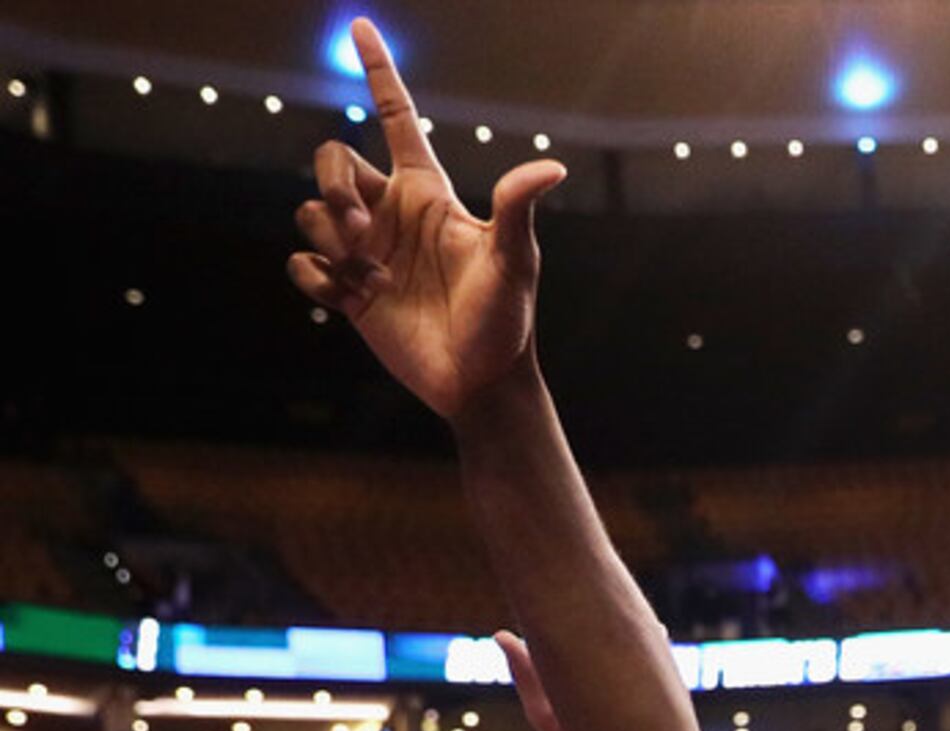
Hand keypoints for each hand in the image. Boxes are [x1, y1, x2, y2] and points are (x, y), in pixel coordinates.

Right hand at [286, 18, 565, 419]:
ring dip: (330, 242)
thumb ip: (517, 210)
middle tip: (362, 233)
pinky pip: (303, 263)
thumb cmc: (506, 321)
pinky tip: (352, 300)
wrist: (481, 383)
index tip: (360, 26)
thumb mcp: (513, 262)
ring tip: (375, 280)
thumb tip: (553, 166)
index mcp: (428, 194)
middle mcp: (392, 214)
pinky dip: (318, 279)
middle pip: (331, 160)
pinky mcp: (347, 290)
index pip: (396, 119)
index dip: (379, 73)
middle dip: (332, 187)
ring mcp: (367, 251)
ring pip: (310, 212)